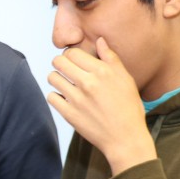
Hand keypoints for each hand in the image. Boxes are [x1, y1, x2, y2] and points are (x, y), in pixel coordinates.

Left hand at [47, 39, 155, 174]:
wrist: (125, 138)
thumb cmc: (128, 108)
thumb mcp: (125, 79)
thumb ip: (111, 58)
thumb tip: (100, 40)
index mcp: (102, 71)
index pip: (72, 52)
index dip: (71, 56)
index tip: (75, 62)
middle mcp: (88, 83)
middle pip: (58, 62)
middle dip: (60, 64)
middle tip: (67, 71)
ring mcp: (76, 99)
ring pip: (52, 78)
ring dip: (57, 79)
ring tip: (65, 84)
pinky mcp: (69, 114)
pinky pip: (51, 97)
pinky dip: (56, 96)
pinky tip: (65, 99)